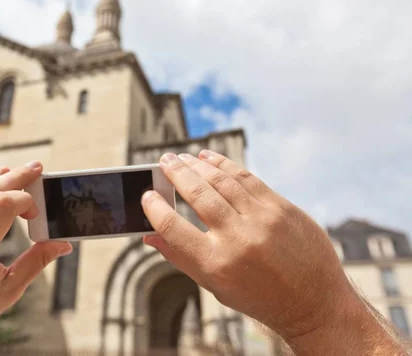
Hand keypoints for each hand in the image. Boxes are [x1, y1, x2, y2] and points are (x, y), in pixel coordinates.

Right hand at [141, 151, 362, 344]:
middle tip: (163, 162)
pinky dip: (225, 165)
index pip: (173, 228)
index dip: (155, 209)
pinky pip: (247, 178)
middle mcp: (239, 239)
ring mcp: (263, 220)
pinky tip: (209, 159)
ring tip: (183, 158)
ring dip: (198, 166)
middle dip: (176, 174)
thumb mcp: (215, 286)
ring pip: (222, 182)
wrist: (313, 302)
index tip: (147, 196)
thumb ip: (181, 257)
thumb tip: (149, 236)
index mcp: (217, 264)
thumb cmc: (259, 297)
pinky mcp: (282, 208)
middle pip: (198, 195)